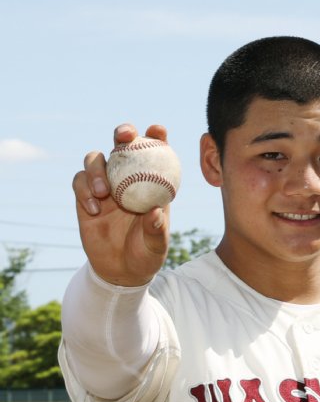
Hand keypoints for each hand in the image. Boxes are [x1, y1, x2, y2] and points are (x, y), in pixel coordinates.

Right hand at [72, 123, 170, 285]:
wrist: (121, 271)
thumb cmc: (146, 254)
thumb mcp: (156, 245)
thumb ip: (156, 230)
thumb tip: (154, 213)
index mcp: (151, 182)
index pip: (155, 151)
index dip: (156, 136)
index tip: (158, 130)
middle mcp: (127, 177)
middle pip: (122, 143)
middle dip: (123, 133)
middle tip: (123, 137)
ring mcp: (105, 184)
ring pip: (95, 158)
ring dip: (97, 169)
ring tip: (104, 193)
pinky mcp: (84, 196)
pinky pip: (79, 181)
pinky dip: (83, 189)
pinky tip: (93, 209)